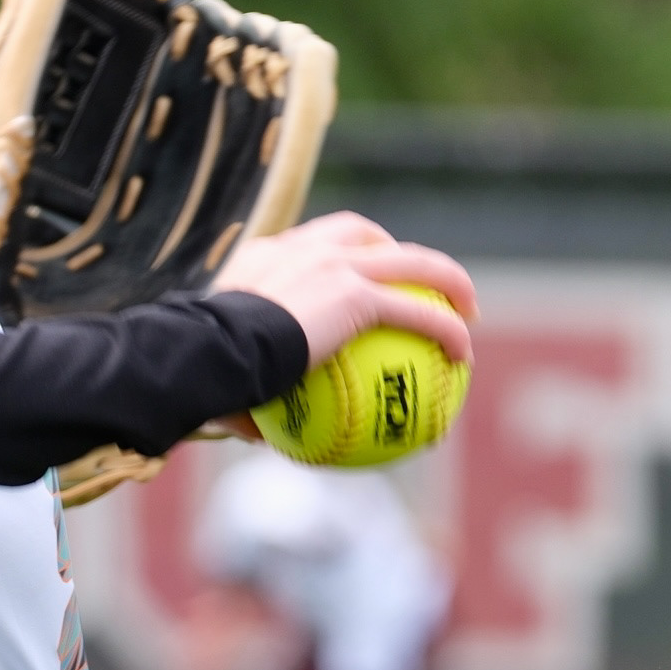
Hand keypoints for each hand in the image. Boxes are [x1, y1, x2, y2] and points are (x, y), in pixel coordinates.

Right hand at [211, 211, 477, 370]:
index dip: (342, 252)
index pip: (311, 242)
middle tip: (423, 284)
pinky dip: (446, 329)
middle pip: (364, 234)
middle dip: (398, 252)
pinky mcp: (354, 292)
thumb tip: (263, 436)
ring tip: (467, 310)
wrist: (206, 354)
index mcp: (264, 257)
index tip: (359, 277)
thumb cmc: (203, 373)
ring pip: (408, 262)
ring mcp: (332, 264)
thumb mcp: (223, 377)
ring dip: (445, 280)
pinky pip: (417, 311)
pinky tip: (463, 356)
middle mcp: (301, 249)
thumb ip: (251, 396)